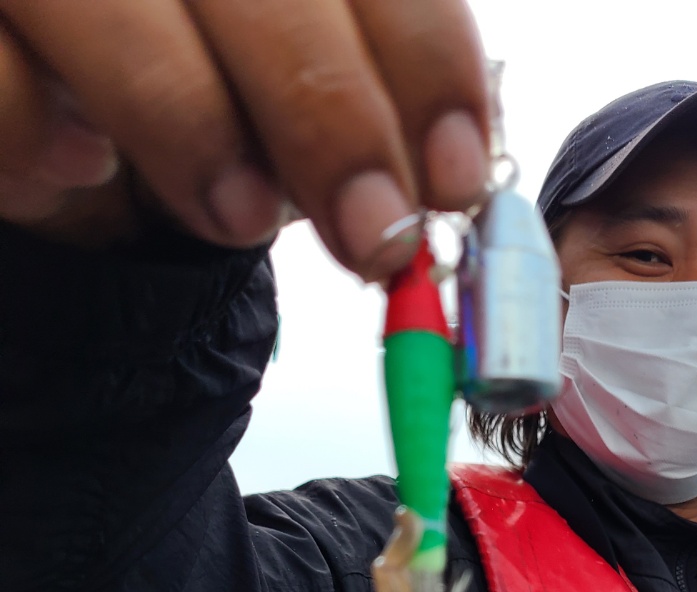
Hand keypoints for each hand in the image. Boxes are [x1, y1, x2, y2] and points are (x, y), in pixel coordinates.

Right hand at [0, 0, 489, 277]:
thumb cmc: (191, 65)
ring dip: (188, 122)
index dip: (421, 54)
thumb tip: (440, 188)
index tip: (455, 177)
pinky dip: (42, 140)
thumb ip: (361, 100)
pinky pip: (0, 81)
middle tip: (372, 235)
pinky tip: (78, 164)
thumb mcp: (283, 68)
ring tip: (238, 216)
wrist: (50, 79)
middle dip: (326, 114)